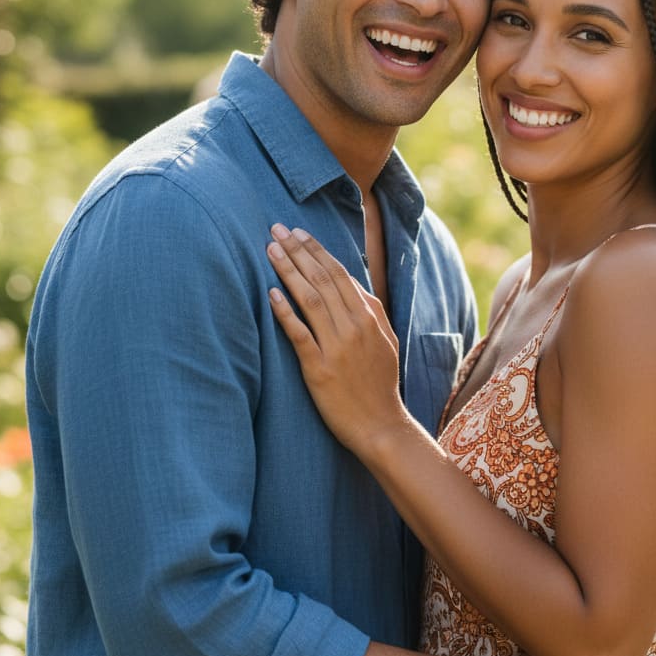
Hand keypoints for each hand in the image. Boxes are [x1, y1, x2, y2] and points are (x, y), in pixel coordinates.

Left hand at [266, 224, 407, 452]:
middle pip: (323, 279)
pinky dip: (285, 312)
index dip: (317, 251)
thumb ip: (370, 311)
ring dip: (289, 271)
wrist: (381, 425)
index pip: (340, 274)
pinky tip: (271, 294)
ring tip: (270, 250)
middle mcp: (355, 326)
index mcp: (370, 317)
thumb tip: (351, 283)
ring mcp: (338, 347)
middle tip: (276, 229)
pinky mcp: (320, 369)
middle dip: (298, 251)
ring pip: (310, 299)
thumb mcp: (385, 341)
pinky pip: (300, 334)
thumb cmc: (379, 384)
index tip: (298, 232)